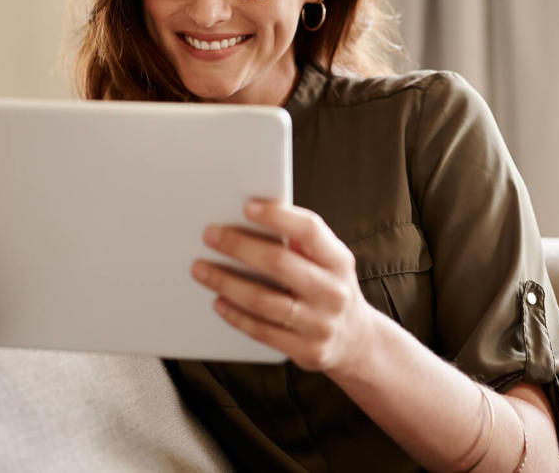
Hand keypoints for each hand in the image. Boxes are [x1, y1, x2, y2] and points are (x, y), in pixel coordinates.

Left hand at [191, 200, 376, 373]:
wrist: (357, 341)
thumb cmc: (328, 288)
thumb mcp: (328, 261)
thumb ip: (299, 241)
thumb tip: (250, 217)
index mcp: (338, 260)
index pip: (309, 231)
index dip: (278, 216)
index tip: (247, 207)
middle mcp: (333, 292)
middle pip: (279, 263)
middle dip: (239, 246)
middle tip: (210, 235)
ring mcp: (320, 324)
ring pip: (263, 300)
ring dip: (226, 282)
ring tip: (201, 269)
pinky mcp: (306, 351)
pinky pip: (261, 331)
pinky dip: (235, 314)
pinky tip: (218, 300)